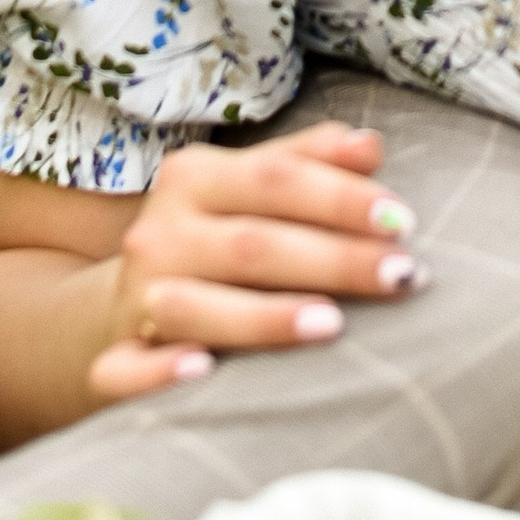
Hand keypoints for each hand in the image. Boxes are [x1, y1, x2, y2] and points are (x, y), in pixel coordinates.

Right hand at [89, 123, 419, 406]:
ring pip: (197, 307)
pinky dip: (158, 373)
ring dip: (264, 318)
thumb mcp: (250, 186)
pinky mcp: (115, 358)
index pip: (276, 178)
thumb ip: (308, 161)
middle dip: (333, 259)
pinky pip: (126, 371)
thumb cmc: (213, 236)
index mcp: (194, 178)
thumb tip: (370, 146)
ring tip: (333, 325)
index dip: (341, 197)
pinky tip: (201, 373)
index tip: (403, 220)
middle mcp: (160, 233)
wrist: (122, 301)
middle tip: (402, 274)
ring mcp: (136, 298)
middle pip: (253, 244)